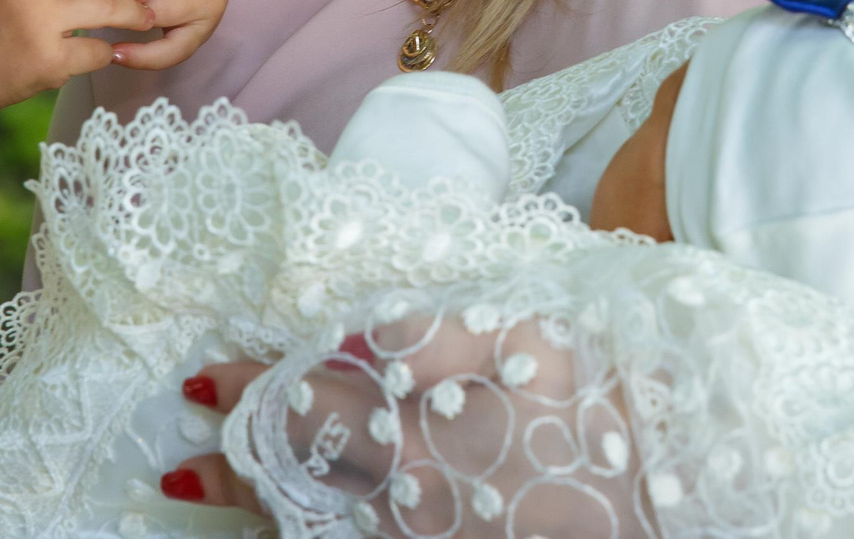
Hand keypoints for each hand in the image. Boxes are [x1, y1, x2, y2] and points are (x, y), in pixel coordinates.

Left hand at [160, 320, 616, 530]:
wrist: (668, 509)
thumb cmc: (604, 413)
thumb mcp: (534, 343)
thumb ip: (438, 335)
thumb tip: (362, 335)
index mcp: (421, 427)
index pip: (310, 401)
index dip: (254, 386)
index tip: (204, 377)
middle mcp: (407, 492)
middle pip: (301, 470)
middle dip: (239, 454)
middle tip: (184, 445)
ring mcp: (421, 536)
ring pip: (320, 517)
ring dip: (257, 501)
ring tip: (200, 487)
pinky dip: (315, 531)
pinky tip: (292, 525)